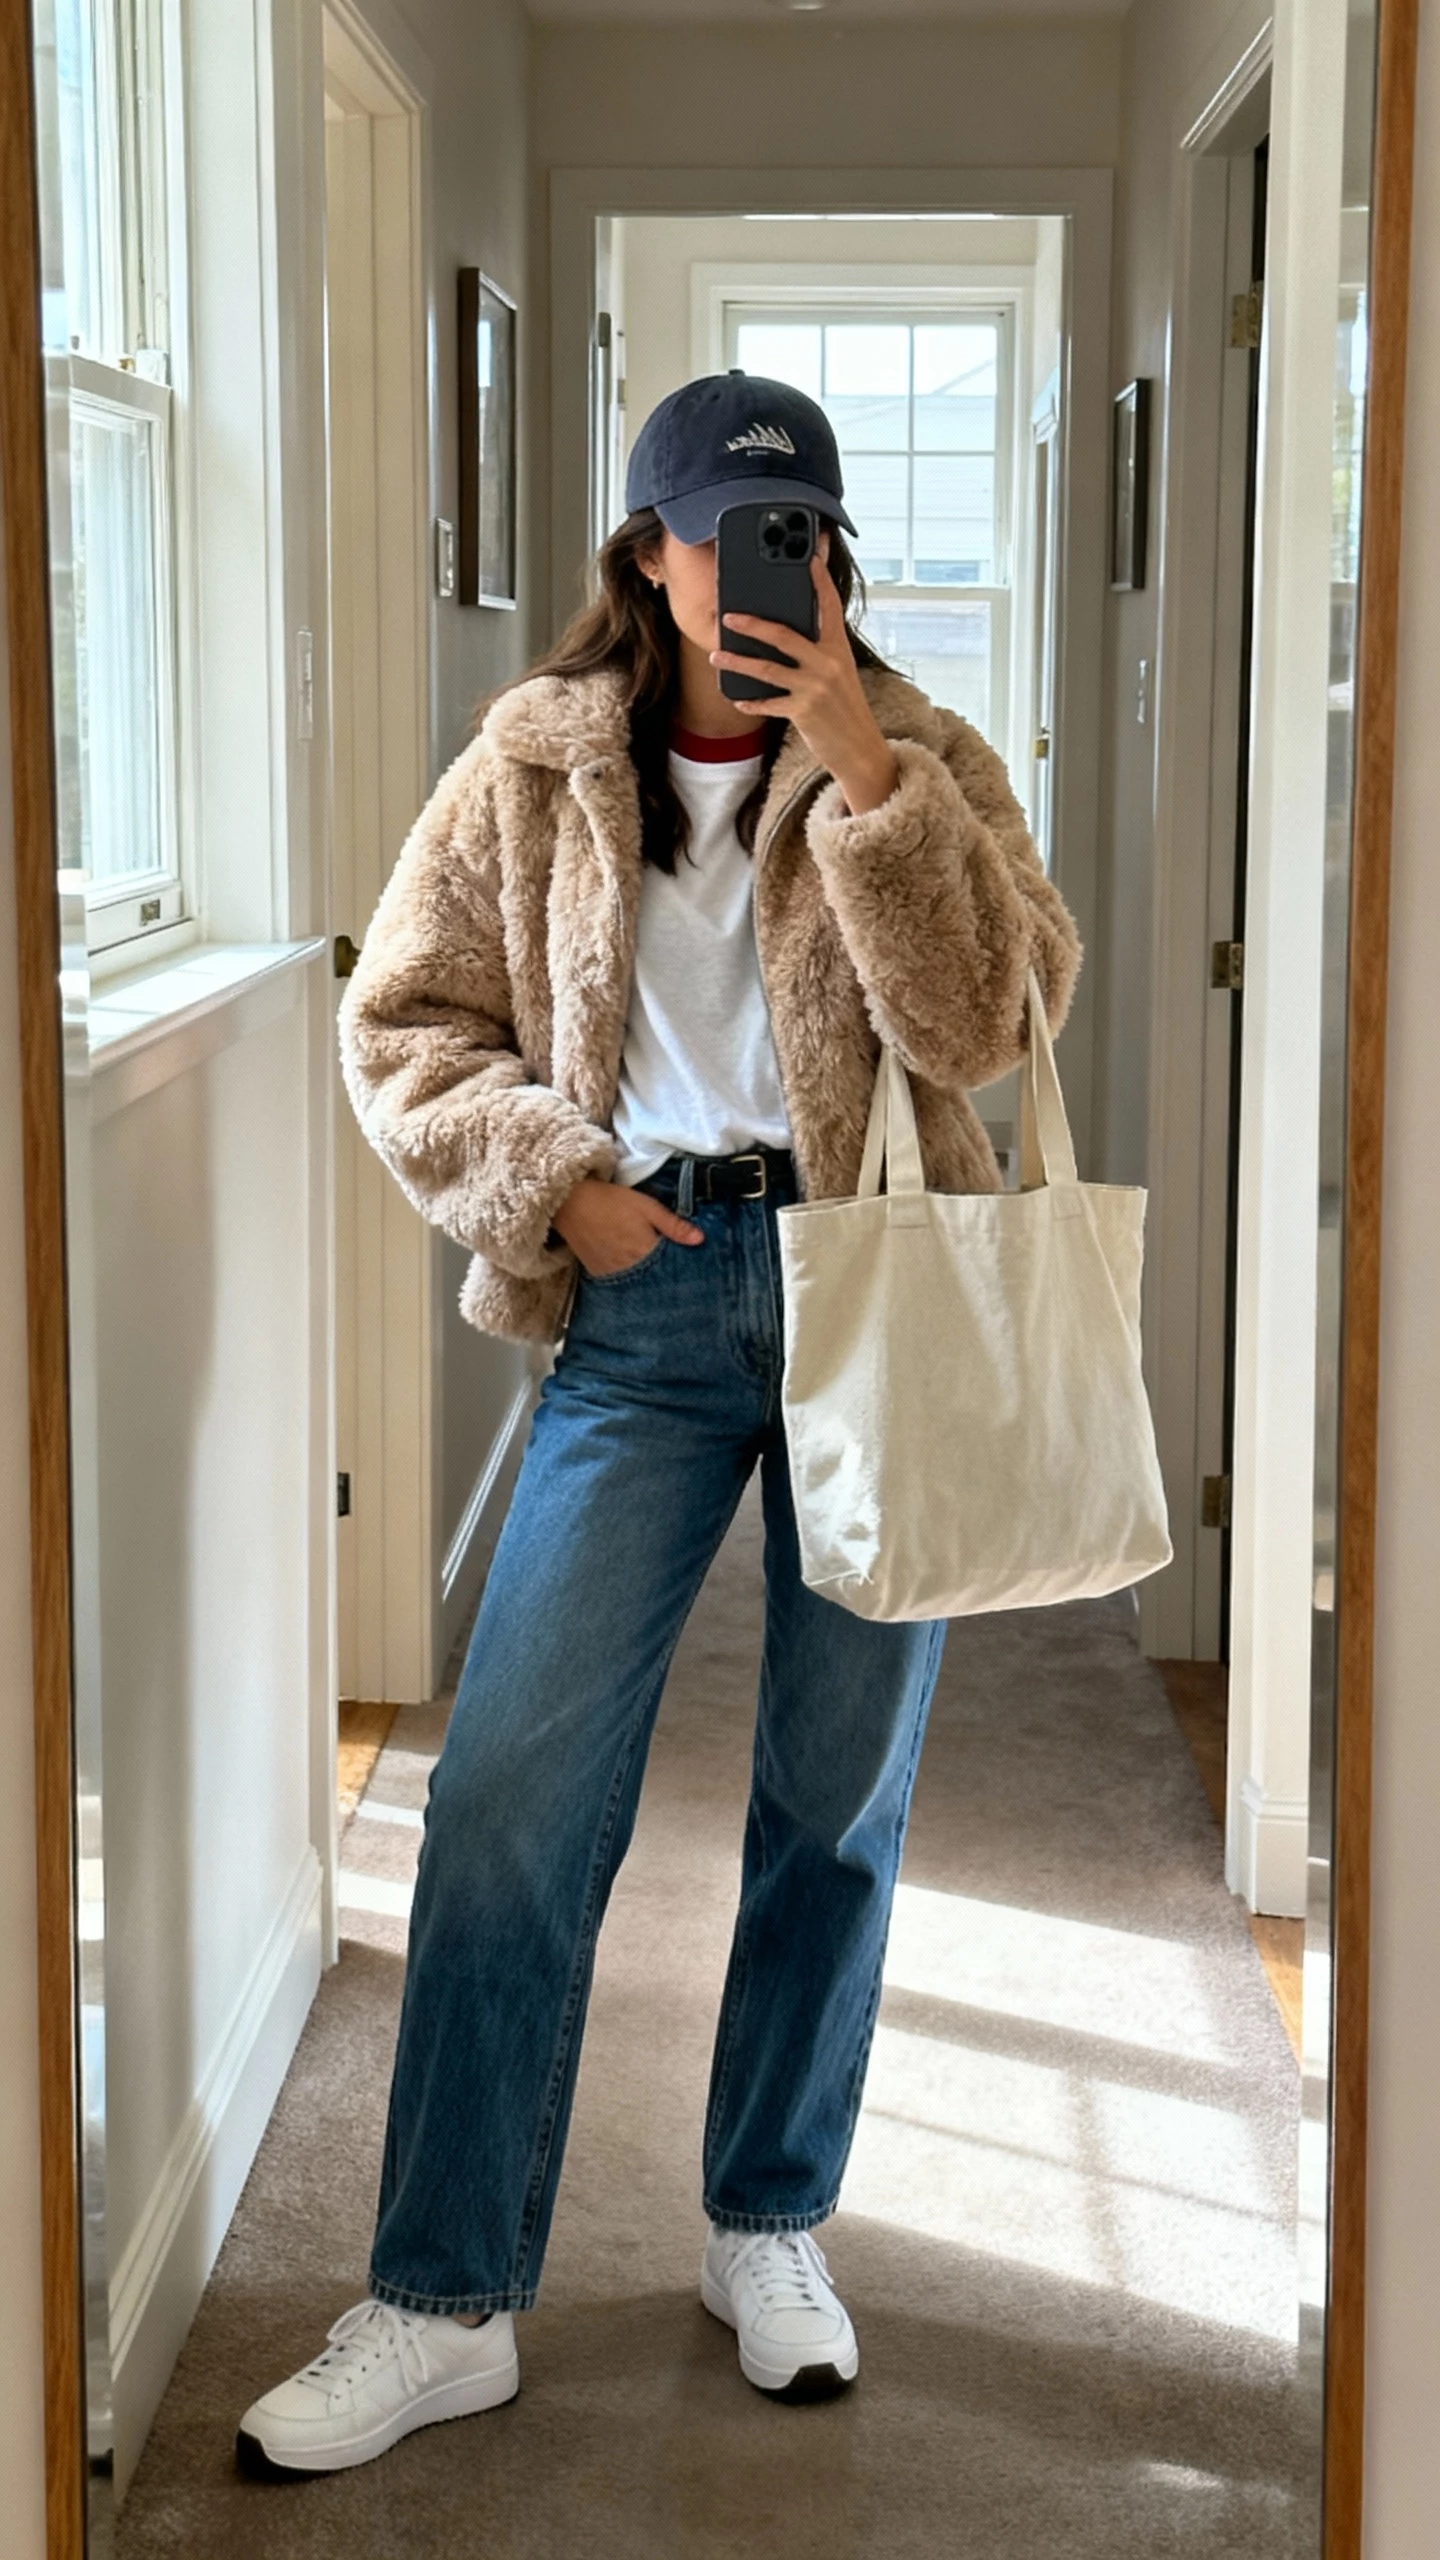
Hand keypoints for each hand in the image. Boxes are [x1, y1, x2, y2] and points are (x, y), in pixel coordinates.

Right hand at [551, 1177, 703, 1277]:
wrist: (570, 1202)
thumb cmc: (611, 1200)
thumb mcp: (646, 1206)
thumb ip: (673, 1225)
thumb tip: (700, 1239)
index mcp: (645, 1251)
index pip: (671, 1267)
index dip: (681, 1265)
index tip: (690, 1264)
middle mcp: (629, 1268)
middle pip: (654, 1278)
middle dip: (664, 1275)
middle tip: (674, 1270)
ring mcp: (611, 1273)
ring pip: (636, 1283)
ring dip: (646, 1279)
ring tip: (653, 1271)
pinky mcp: (597, 1273)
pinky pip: (618, 1282)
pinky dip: (627, 1279)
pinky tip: (632, 1271)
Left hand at [710, 554, 899, 815]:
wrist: (860, 748)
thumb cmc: (844, 707)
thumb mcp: (839, 672)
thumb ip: (818, 651)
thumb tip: (781, 634)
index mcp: (838, 647)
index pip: (830, 605)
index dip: (819, 580)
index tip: (809, 555)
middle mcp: (827, 663)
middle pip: (784, 635)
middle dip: (753, 623)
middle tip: (728, 616)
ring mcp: (815, 687)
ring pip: (767, 668)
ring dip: (738, 661)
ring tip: (716, 655)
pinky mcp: (804, 711)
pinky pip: (769, 703)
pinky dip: (751, 701)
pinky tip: (737, 698)